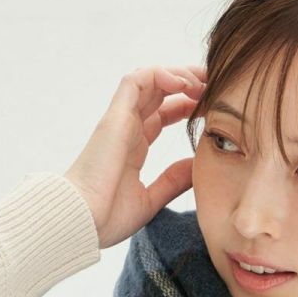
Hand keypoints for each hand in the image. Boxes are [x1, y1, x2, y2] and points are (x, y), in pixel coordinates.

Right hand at [65, 64, 206, 248]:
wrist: (83, 221)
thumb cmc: (108, 217)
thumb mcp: (152, 199)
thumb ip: (173, 181)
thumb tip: (197, 166)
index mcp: (134, 146)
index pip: (162, 114)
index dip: (186, 105)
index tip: (211, 108)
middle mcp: (127, 128)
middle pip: (159, 91)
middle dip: (188, 83)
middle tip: (214, 84)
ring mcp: (120, 120)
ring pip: (150, 79)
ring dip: (178, 74)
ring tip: (202, 82)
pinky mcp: (115, 116)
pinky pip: (137, 80)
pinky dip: (161, 75)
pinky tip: (184, 84)